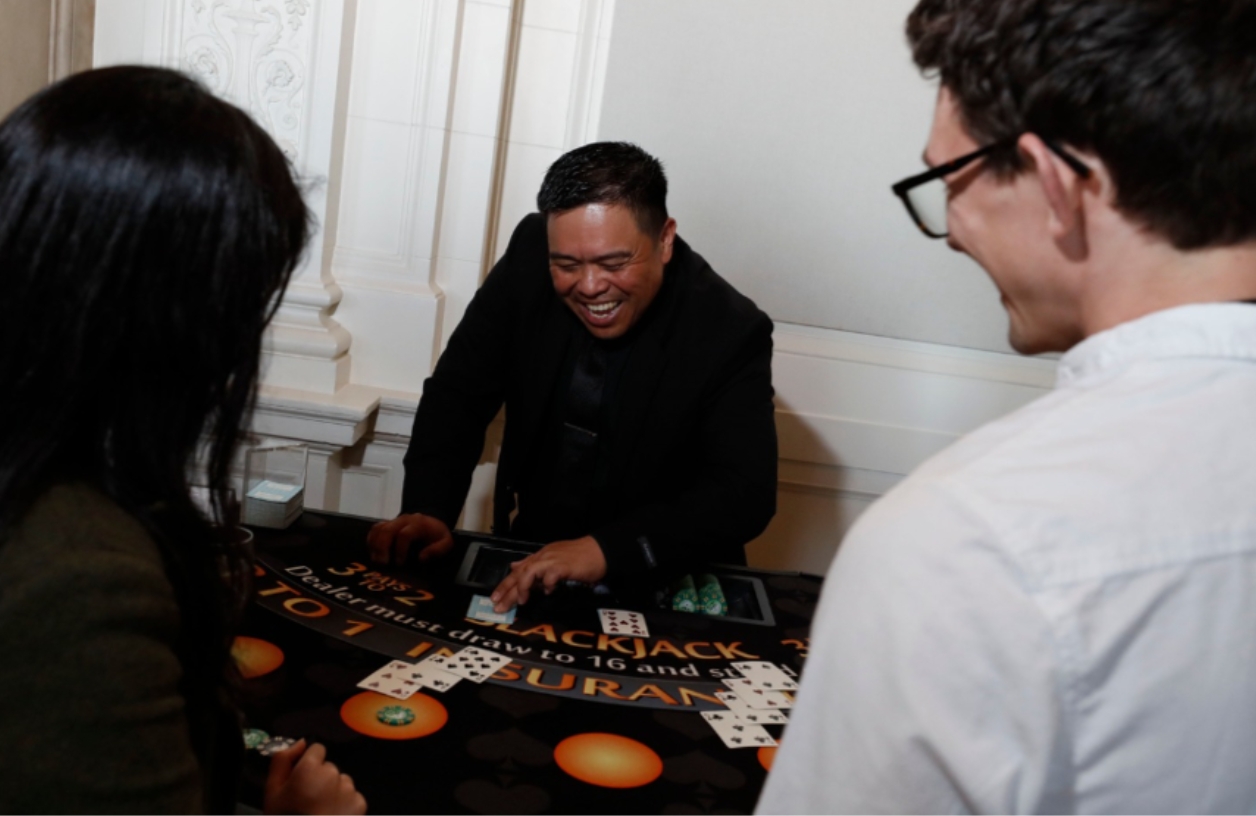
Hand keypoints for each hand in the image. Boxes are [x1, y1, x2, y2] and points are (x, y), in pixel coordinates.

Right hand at [263, 739, 366, 814]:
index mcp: (310, 768)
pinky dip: (345, 804)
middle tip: (308, 802)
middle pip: (329, 768)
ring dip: (334, 791)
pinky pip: (352, 796)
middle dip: (320, 779)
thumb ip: (282, 760)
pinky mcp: (360, 803)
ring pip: (342, 781)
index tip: (302, 780)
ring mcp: (348, 789)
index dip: (309, 764)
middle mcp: (333, 773)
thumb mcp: (272, 791)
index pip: (317, 750)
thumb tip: (301, 742)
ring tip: (320, 811)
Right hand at [366, 513, 452, 565]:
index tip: (400, 563)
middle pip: (387, 530)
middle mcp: (404, 520)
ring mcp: (394, 520)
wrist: (432, 520)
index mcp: (418, 524)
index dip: (400, 550)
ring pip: (378, 529)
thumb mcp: (446, 542)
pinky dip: (371, 540)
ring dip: (375, 545)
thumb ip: (438, 550)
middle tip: (382, 564)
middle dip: (382, 548)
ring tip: (376, 561)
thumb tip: (421, 558)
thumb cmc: (437, 535)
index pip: (404, 534)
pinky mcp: (387, 524)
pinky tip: (373, 553)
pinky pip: (375, 529)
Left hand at [489, 536, 607, 612]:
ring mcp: (552, 560)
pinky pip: (549, 576)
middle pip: (520, 573)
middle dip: (507, 590)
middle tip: (498, 606)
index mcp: (541, 556)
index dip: (505, 584)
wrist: (600, 550)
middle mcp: (543, 556)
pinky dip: (546, 585)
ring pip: (529, 573)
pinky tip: (548, 591)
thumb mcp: (554, 559)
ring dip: (522, 588)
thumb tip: (516, 566)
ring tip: (521, 601)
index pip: (518, 570)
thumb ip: (535, 564)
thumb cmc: (580, 557)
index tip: (495, 598)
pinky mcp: (563, 566)